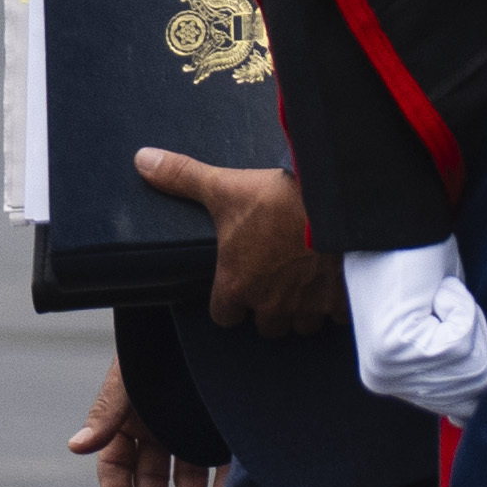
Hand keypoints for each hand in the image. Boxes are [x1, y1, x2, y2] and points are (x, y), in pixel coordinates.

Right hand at [64, 356, 217, 486]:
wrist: (206, 324)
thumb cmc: (157, 347)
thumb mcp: (130, 380)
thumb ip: (107, 414)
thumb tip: (75, 447)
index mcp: (129, 421)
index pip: (117, 468)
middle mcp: (159, 432)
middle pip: (151, 480)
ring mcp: (193, 432)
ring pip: (186, 479)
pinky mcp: (225, 431)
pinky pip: (223, 466)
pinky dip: (222, 486)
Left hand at [135, 149, 343, 336]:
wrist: (339, 203)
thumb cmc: (279, 199)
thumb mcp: (224, 187)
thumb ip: (182, 177)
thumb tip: (144, 160)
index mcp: (238, 286)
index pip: (224, 317)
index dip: (229, 302)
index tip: (236, 285)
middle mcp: (272, 305)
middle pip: (267, 326)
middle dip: (268, 308)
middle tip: (273, 280)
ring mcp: (309, 307)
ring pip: (302, 326)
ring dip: (301, 309)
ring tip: (303, 283)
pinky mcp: (342, 302)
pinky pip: (337, 318)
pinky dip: (336, 305)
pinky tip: (335, 282)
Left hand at [342, 240, 486, 422]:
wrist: (390, 224)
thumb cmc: (415, 265)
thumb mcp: (434, 327)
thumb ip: (447, 370)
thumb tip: (464, 416)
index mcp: (388, 379)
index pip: (463, 404)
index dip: (475, 355)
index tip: (450, 319)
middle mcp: (383, 381)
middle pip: (475, 386)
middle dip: (474, 338)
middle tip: (441, 303)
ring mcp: (388, 367)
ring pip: (472, 364)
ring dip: (466, 320)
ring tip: (435, 296)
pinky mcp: (397, 347)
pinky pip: (461, 340)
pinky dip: (460, 307)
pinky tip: (432, 291)